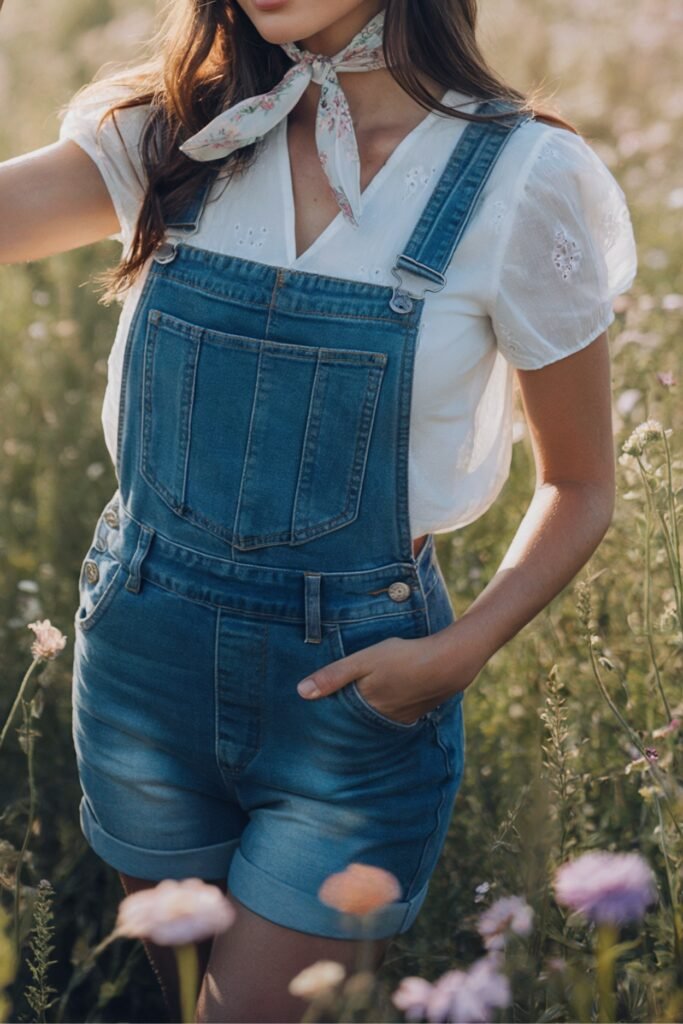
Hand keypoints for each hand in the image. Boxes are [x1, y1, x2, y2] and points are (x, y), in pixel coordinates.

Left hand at [296, 628, 477, 724]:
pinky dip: (382, 713)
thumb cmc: (403, 658)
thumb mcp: (364, 660)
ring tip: (349, 712)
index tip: (308, 719)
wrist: (449, 663)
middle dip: (341, 721)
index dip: (324, 716)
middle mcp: (380, 719)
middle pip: (354, 723)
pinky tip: (382, 703)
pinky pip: (390, 718)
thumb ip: (334, 675)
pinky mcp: (413, 713)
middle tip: (324, 720)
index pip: (337, 719)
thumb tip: (301, 692)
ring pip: (372, 721)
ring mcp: (399, 718)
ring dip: (362, 717)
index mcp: (364, 708)